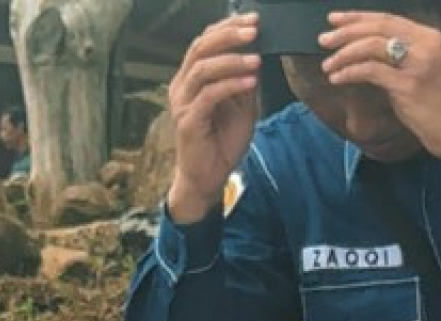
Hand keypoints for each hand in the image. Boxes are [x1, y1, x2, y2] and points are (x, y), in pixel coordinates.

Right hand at [166, 12, 262, 224]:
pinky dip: (231, 85)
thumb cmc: (221, 144)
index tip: (253, 20)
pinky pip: (209, 95)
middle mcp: (182, 86)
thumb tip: (258, 55)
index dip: (227, 27)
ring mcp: (183, 103)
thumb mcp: (241, 108)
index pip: (205, 41)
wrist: (207, 180)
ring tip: (256, 59)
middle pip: (201, 47)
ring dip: (232, 60)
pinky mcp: (188, 121)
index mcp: (191, 78)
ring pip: (203, 68)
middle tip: (254, 30)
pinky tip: (250, 81)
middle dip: (229, 35)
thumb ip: (245, 82)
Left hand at [319, 12, 440, 164]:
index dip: (358, 18)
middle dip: (346, 32)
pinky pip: (371, 71)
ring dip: (344, 54)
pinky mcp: (408, 86)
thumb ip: (405, 55)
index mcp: (429, 36)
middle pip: (377, 28)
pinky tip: (338, 78)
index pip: (387, 19)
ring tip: (328, 64)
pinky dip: (351, 72)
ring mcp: (417, 64)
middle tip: (324, 39)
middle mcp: (424, 44)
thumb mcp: (427, 69)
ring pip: (371, 46)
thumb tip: (370, 50)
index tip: (335, 20)